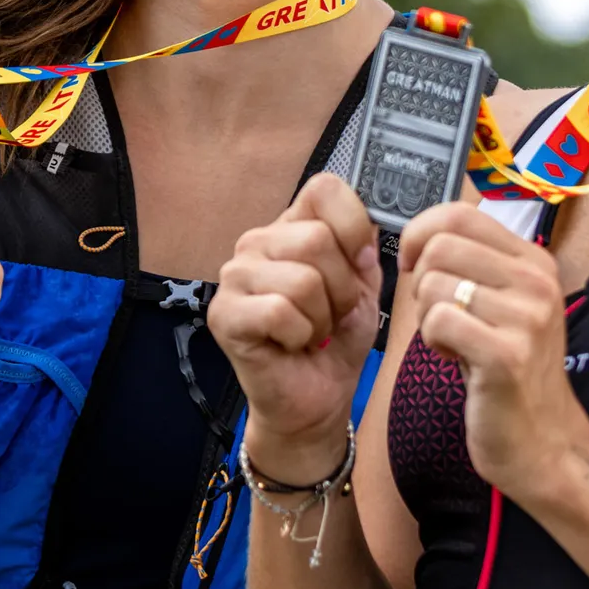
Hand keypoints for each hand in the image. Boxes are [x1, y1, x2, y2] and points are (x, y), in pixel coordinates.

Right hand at [209, 173, 381, 479]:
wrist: (316, 399)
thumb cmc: (337, 340)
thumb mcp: (363, 288)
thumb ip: (364, 249)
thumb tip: (364, 228)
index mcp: (292, 225)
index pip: (325, 188)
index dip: (354, 226)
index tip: (361, 262)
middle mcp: (257, 241)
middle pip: (318, 239)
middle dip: (343, 289)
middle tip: (333, 315)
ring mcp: (235, 275)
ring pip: (303, 279)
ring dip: (323, 318)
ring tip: (313, 332)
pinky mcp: (224, 313)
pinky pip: (280, 311)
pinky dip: (301, 336)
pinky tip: (293, 344)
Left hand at [400, 203, 588, 501]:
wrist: (547, 445)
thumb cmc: (512, 373)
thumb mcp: (506, 306)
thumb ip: (475, 265)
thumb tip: (422, 234)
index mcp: (534, 261)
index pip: (460, 214)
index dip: (420, 233)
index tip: (413, 263)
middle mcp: (537, 282)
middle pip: (440, 246)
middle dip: (420, 281)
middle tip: (438, 315)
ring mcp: (526, 318)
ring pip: (434, 284)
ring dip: (427, 316)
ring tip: (454, 342)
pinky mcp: (507, 355)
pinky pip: (439, 321)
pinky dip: (433, 341)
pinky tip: (455, 359)